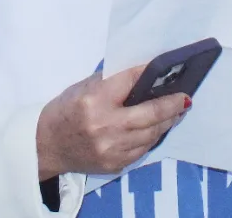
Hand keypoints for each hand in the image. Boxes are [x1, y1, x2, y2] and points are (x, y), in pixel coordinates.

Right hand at [36, 66, 189, 178]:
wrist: (46, 145)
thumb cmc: (65, 110)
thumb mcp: (83, 87)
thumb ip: (112, 81)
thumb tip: (143, 73)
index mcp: (94, 100)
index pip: (130, 81)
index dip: (150, 73)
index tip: (168, 68)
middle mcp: (105, 126)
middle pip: (150, 113)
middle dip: (171, 104)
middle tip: (185, 96)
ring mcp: (111, 148)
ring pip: (151, 133)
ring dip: (167, 121)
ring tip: (177, 110)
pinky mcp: (115, 164)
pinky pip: (143, 148)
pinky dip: (153, 136)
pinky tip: (159, 127)